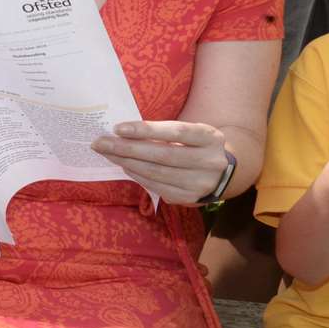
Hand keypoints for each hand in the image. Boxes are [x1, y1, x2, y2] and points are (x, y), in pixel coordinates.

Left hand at [92, 120, 228, 204]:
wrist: (227, 170)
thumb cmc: (199, 144)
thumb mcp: (193, 132)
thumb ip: (168, 132)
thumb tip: (126, 131)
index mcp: (210, 138)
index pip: (176, 131)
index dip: (146, 130)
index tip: (118, 128)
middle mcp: (209, 161)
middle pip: (163, 155)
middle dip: (128, 148)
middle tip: (101, 142)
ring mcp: (201, 183)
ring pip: (158, 173)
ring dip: (128, 163)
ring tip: (109, 154)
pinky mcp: (191, 199)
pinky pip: (159, 188)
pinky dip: (139, 176)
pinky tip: (126, 167)